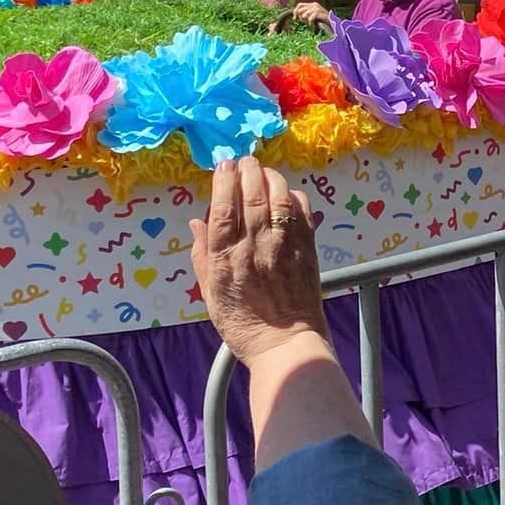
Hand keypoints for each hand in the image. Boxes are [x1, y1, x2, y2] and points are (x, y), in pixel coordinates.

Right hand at [192, 158, 325, 365]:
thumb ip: (202, 256)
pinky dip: (294, 197)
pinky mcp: (306, 249)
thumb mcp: (210, 294)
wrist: (285, 344)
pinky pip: (302, 212)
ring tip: (263, 171)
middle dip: (248, 171)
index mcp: (227, 258)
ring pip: (279, 198)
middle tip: (244, 161)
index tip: (223, 165)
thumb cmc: (242, 322)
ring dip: (271, 178)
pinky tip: (286, 194)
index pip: (224, 208)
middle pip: (252, 195)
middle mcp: (256, 246)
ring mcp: (284, 246)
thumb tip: (197, 221)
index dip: (224, 181)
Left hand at [292, 0, 332, 26]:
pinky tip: (312, 24)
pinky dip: (310, 22)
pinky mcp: (319, 12)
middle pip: (301, 10)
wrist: (333, 23)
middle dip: (301, 17)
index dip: (295, 11)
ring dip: (306, 20)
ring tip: (310, 23)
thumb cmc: (322, 21)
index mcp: (312, 4)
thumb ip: (305, 14)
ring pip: (305, 14)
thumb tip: (296, 15)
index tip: (294, 19)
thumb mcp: (312, 16)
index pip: (299, 5)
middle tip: (304, 22)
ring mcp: (317, 8)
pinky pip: (310, 18)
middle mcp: (314, 4)